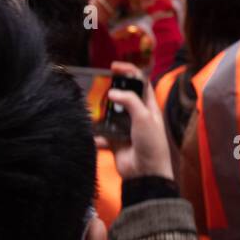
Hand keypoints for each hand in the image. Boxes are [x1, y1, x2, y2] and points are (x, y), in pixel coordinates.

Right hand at [96, 62, 171, 180]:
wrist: (145, 173)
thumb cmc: (151, 143)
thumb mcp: (144, 118)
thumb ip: (130, 102)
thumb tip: (112, 93)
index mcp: (148, 106)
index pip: (139, 83)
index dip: (129, 72)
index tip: (114, 67)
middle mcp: (136, 115)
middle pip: (121, 97)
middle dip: (109, 91)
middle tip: (96, 85)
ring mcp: (124, 127)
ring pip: (108, 114)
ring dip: (99, 112)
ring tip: (88, 108)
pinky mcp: (114, 140)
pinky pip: (101, 134)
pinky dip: (96, 135)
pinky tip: (93, 136)